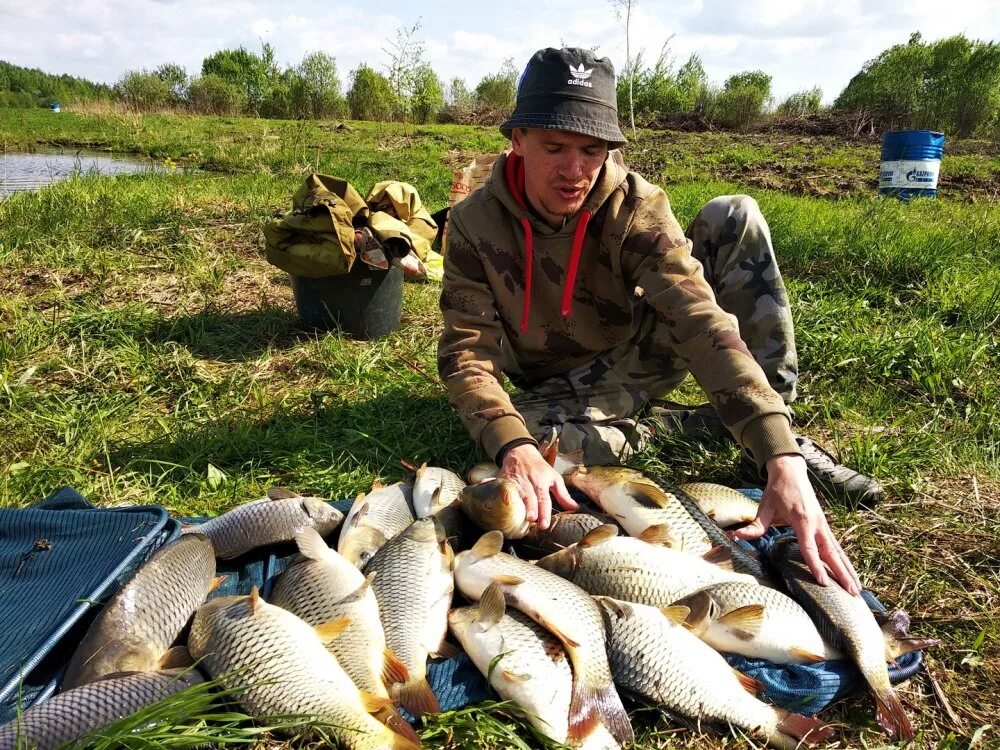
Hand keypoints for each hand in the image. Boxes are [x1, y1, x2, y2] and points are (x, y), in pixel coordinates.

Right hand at [499, 444, 577, 528]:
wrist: (522, 452)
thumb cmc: (540, 468)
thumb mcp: (554, 478)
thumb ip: (563, 495)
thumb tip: (574, 508)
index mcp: (541, 483)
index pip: (544, 499)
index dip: (544, 512)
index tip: (544, 524)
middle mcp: (528, 483)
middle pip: (530, 498)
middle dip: (530, 508)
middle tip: (532, 519)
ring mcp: (515, 482)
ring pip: (516, 495)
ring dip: (516, 505)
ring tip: (516, 515)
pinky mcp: (504, 480)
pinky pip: (500, 487)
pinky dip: (495, 489)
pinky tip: (491, 492)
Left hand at [733, 454, 861, 594]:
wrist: (790, 471)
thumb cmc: (777, 490)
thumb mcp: (764, 507)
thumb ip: (754, 526)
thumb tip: (736, 537)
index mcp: (802, 520)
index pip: (809, 548)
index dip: (815, 565)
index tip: (823, 582)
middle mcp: (817, 524)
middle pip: (832, 553)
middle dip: (842, 573)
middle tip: (852, 593)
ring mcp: (823, 525)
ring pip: (838, 551)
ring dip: (848, 570)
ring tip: (857, 590)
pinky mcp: (824, 525)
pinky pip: (836, 547)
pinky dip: (844, 561)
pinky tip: (849, 574)